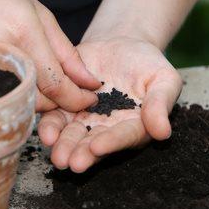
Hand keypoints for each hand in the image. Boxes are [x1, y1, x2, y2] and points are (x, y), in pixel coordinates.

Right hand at [0, 0, 100, 111]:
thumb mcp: (39, 14)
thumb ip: (65, 51)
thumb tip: (89, 82)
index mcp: (22, 34)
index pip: (56, 84)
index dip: (77, 98)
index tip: (90, 98)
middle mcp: (2, 55)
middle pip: (40, 99)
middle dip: (61, 100)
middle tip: (68, 88)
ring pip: (22, 102)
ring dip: (40, 99)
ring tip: (43, 81)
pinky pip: (3, 99)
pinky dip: (18, 96)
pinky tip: (21, 81)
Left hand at [38, 37, 182, 172]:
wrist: (120, 45)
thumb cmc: (147, 64)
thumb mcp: (164, 79)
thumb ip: (161, 103)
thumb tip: (163, 133)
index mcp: (134, 127)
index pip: (124, 136)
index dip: (111, 142)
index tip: (98, 147)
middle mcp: (107, 130)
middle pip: (94, 144)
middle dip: (82, 153)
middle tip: (72, 163)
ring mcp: (83, 120)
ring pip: (71, 136)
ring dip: (63, 146)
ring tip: (57, 155)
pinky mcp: (64, 107)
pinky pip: (54, 119)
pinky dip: (49, 127)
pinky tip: (44, 133)